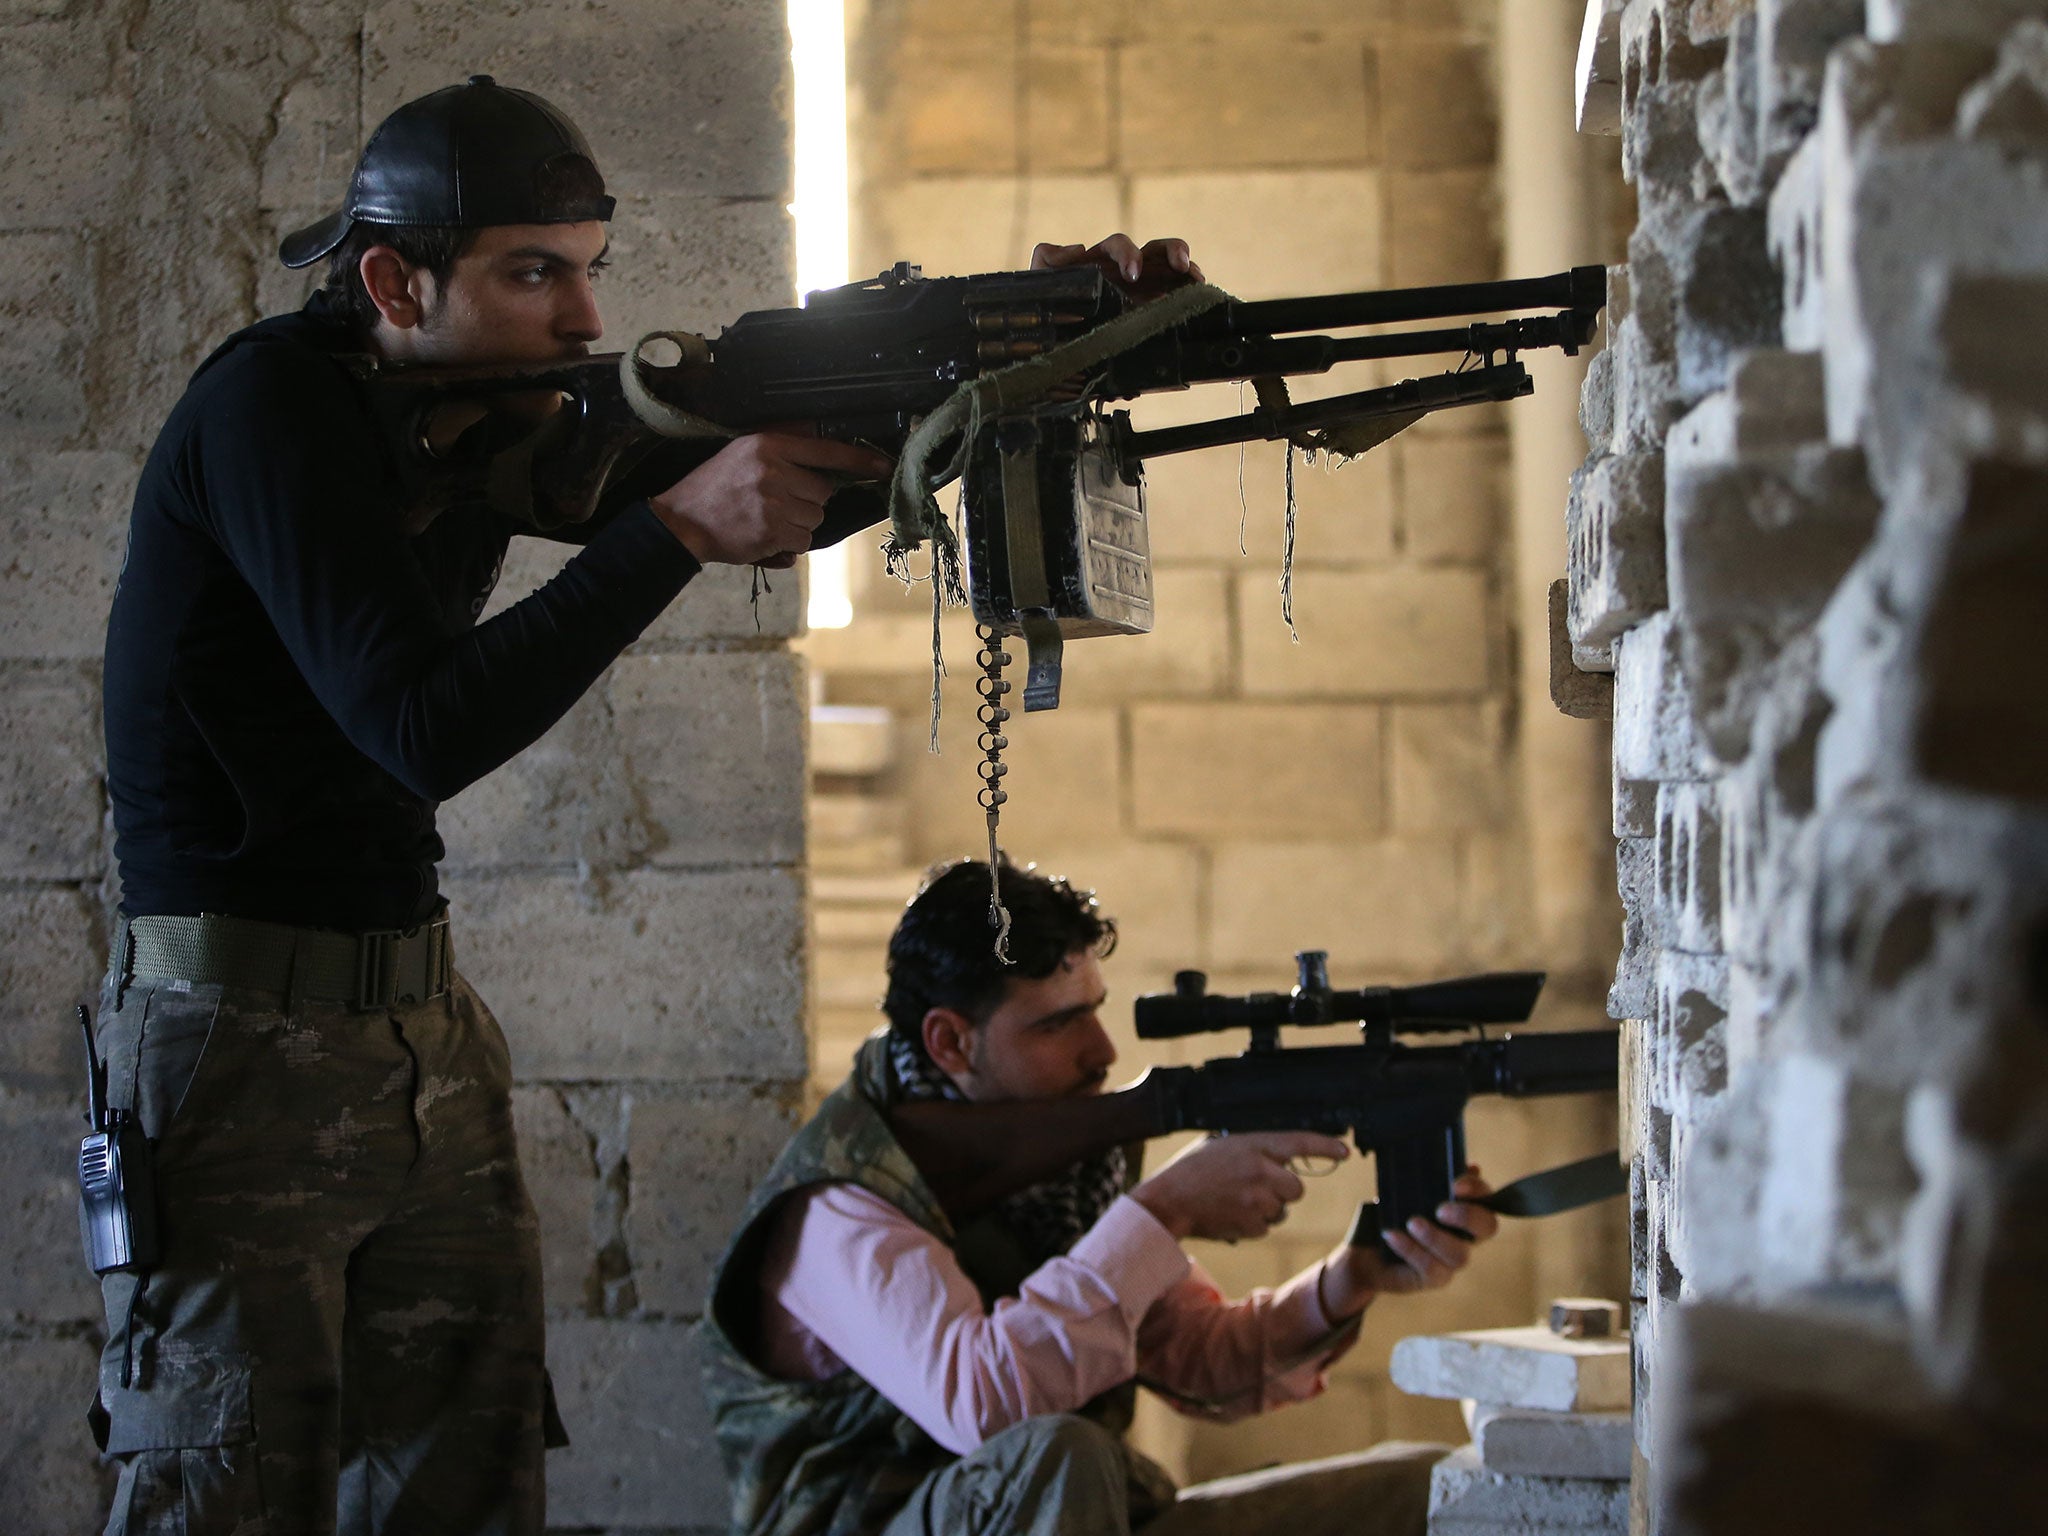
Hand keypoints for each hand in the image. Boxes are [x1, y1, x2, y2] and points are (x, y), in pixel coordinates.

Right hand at [649, 431, 892, 566]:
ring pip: (815, 518)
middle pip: (823, 491)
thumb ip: (781, 451)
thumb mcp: (742, 453)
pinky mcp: (772, 530)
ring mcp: (773, 501)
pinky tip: (763, 536)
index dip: (860, 460)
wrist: (681, 521)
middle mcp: (773, 469)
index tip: (885, 466)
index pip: (826, 450)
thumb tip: (824, 456)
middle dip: (807, 502)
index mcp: (768, 444)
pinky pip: (804, 541)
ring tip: (765, 519)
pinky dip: (789, 544)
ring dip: (798, 525)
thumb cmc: (714, 488)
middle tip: (774, 503)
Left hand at [1030, 233, 1203, 300]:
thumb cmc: (1051, 308)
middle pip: (1156, 248)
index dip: (1129, 254)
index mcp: (1101, 261)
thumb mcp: (1041, 282)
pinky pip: (1177, 296)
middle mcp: (1127, 271)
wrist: (1058, 343)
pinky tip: (1199, 300)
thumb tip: (1079, 247)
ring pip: (1173, 269)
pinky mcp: (1154, 309)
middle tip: (1181, 267)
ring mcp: (1145, 289)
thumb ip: (1048, 259)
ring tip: (1197, 280)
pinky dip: (1190, 294)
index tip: (1134, 274)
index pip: (1119, 246)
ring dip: (1188, 268)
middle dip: (1172, 252)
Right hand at [1131, 1131, 1347, 1242]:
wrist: (1168, 1200)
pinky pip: (1266, 1226)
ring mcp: (1257, 1199)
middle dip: (1283, 1190)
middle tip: (1256, 1187)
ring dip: (1266, 1208)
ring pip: (1281, 1210)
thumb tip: (1285, 1161)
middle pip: (1297, 1188)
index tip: (1343, 1150)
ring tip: (1235, 1201)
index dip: (1326, 1146)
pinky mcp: (1252, 1224)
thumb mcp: (1225, 1146)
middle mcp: (1261, 1170)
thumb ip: (1256, 1151)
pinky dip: (1253, 1224)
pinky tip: (1230, 1214)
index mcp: (1253, 1144)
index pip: (1300, 1142)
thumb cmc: (1193, 1169)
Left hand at [1317, 1167, 1500, 1320]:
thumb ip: (1433, 1180)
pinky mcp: (1435, 1278)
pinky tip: (1392, 1236)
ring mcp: (1452, 1260)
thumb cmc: (1393, 1216)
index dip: (1478, 1191)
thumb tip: (1468, 1166)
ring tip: (1411, 1223)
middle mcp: (1466, 1236)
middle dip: (1467, 1216)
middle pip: (1487, 1228)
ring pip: (1460, 1254)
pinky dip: (1411, 1249)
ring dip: (1435, 1237)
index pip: (1487, 1199)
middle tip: (1440, 1209)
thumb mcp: (1407, 1194)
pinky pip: (1432, 1268)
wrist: (1367, 1252)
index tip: (1455, 1185)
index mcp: (1464, 1211)